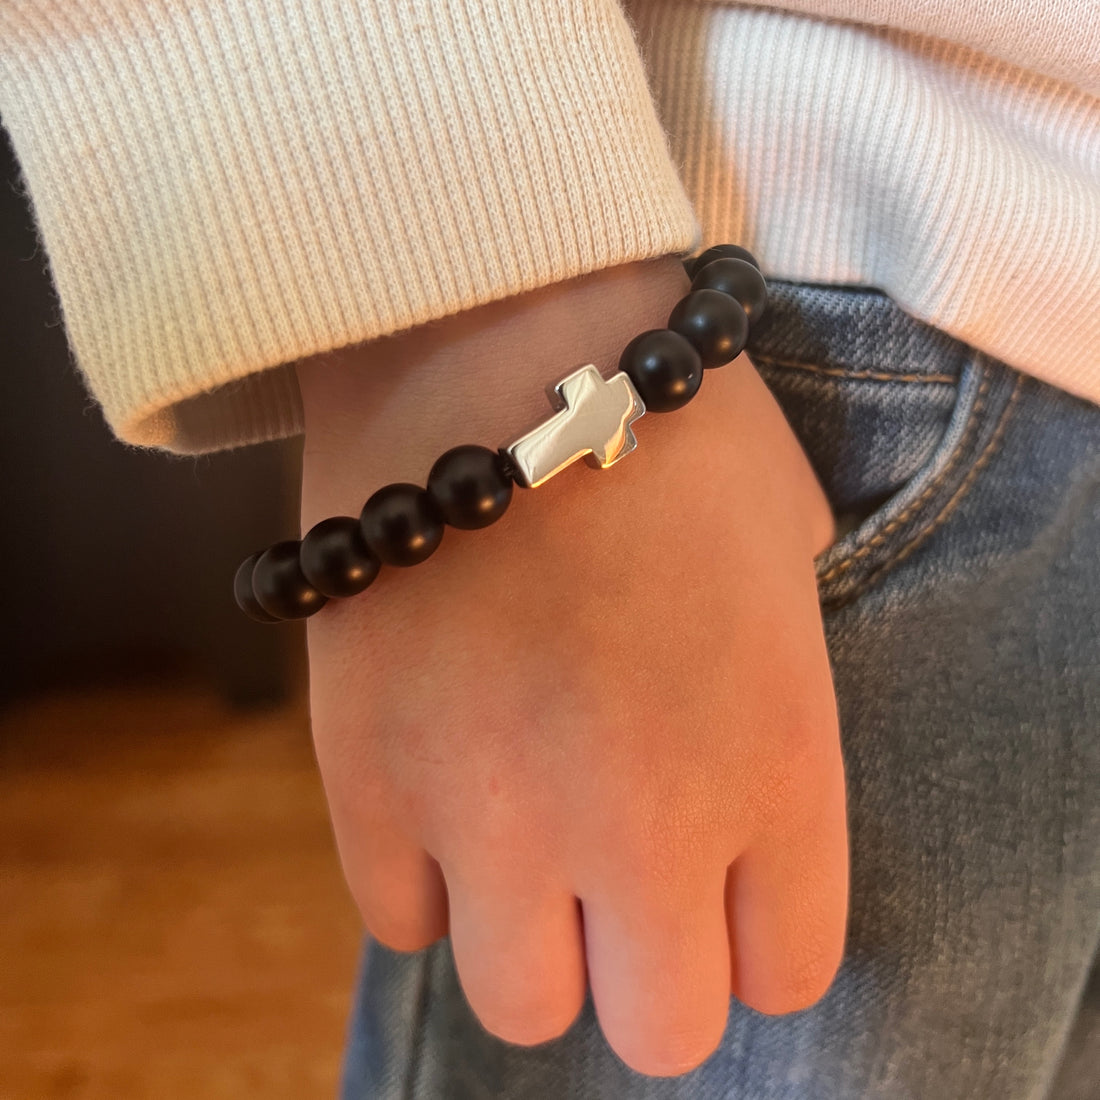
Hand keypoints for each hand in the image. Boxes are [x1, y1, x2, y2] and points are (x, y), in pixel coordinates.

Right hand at [296, 257, 845, 1076]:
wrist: (494, 326)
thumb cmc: (666, 418)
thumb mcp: (787, 553)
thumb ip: (777, 705)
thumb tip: (732, 785)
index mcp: (775, 761)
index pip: (786, 968)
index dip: (759, 934)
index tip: (730, 890)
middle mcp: (640, 819)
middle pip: (657, 1026)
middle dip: (650, 967)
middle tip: (628, 884)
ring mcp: (489, 808)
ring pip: (522, 1004)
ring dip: (536, 942)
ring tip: (528, 847)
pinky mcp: (365, 776)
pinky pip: (399, 915)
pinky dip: (430, 877)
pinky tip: (447, 790)